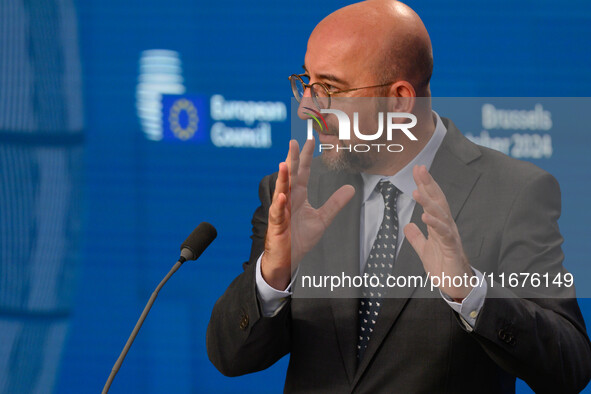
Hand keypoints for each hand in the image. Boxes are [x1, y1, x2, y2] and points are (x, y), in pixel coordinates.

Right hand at [261, 138, 354, 290]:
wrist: (288, 258)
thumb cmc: (300, 238)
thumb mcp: (322, 219)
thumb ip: (335, 204)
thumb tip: (351, 189)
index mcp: (298, 195)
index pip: (302, 172)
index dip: (306, 157)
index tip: (310, 141)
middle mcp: (288, 199)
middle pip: (290, 176)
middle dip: (292, 160)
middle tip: (293, 143)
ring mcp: (281, 211)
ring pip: (281, 191)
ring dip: (282, 178)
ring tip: (285, 164)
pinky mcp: (276, 225)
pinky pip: (277, 213)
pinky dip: (279, 205)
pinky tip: (282, 195)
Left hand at [403, 165, 472, 300]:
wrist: (457, 286)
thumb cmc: (444, 267)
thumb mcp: (425, 250)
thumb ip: (417, 237)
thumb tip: (408, 225)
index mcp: (440, 225)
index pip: (432, 201)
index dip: (425, 185)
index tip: (418, 170)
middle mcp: (447, 227)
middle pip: (438, 201)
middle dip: (429, 184)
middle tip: (420, 169)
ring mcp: (450, 236)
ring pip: (440, 215)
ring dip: (429, 202)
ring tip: (417, 191)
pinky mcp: (452, 249)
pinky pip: (444, 234)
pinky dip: (435, 224)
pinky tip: (425, 216)